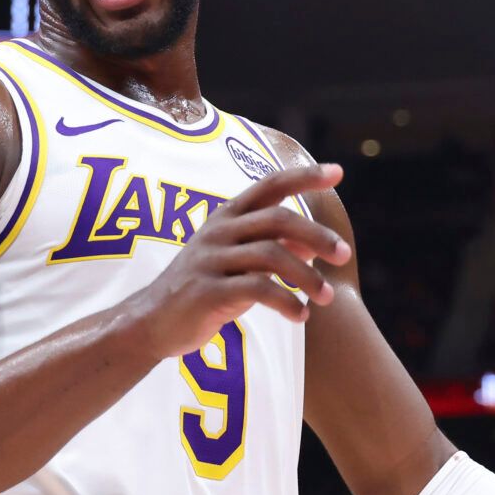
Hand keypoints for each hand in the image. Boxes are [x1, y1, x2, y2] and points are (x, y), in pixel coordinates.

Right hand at [127, 163, 350, 357]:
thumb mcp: (236, 262)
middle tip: (343, 255)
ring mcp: (210, 259)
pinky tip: (301, 316)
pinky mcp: (207, 291)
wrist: (151, 322)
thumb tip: (313, 244)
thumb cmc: (201, 289)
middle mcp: (218, 231)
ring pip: (272, 255)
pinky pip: (258, 290)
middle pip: (278, 219)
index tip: (337, 171)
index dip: (303, 176)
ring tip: (325, 297)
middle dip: (317, 235)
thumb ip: (272, 249)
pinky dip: (287, 302)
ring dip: (307, 276)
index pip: (269, 186)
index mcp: (225, 217)